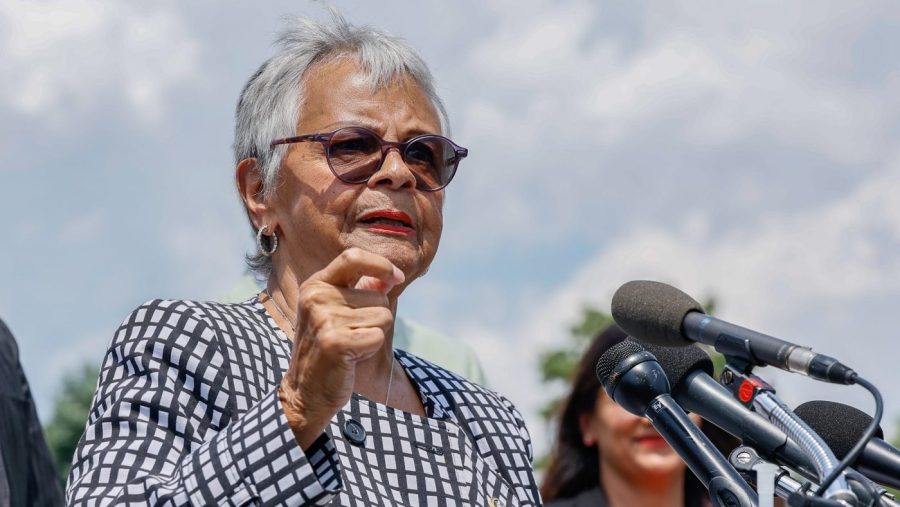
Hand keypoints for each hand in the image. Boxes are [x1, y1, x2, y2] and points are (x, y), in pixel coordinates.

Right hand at [278, 248, 404, 447]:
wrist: (306, 391)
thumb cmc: (329, 348)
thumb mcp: (341, 313)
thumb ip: (366, 291)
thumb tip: (393, 276)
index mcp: (316, 284)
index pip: (353, 257)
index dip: (381, 264)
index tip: (397, 277)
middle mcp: (316, 296)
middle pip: (378, 297)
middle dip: (376, 318)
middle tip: (351, 336)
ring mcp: (323, 318)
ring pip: (382, 316)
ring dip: (374, 335)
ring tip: (350, 347)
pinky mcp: (334, 341)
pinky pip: (377, 336)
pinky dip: (371, 349)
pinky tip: (351, 358)